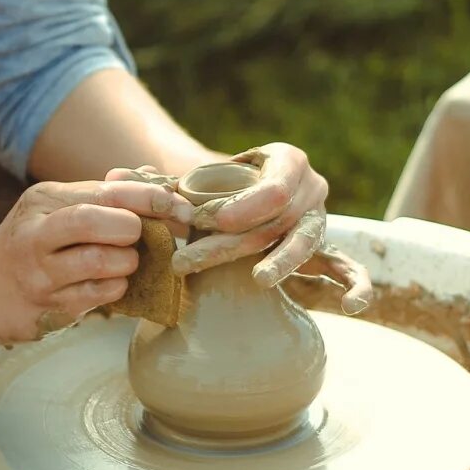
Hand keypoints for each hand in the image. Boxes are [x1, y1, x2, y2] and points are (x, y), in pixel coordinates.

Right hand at [0, 178, 192, 342]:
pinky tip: (111, 283)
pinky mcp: (46, 308)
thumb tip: (154, 177)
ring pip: (100, 262)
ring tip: (126, 260)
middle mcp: (36, 233)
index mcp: (44, 200)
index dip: (149, 197)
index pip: (105, 191)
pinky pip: (97, 296)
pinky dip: (116, 287)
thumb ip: (103, 195)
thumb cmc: (32, 243)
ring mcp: (39, 274)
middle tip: (140, 235)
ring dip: (127, 262)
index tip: (177, 205)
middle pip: (95, 221)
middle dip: (132, 228)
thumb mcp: (55, 208)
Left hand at [163, 143, 372, 314]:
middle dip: (231, 244)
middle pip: (276, 221)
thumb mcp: (205, 176)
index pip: (273, 187)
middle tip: (188, 262)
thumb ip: (165, 181)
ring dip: (281, 262)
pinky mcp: (331, 251)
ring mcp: (322, 221)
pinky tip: (350, 308)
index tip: (210, 221)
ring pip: (305, 243)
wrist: (262, 194)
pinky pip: (351, 270)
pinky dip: (356, 287)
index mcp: (288, 160)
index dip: (245, 206)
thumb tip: (112, 178)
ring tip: (258, 280)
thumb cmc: (229, 185)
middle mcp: (312, 188)